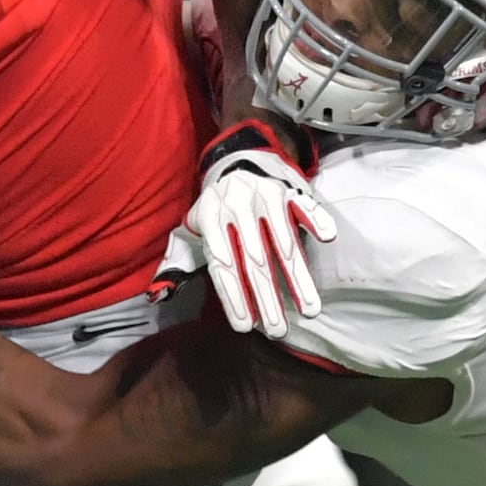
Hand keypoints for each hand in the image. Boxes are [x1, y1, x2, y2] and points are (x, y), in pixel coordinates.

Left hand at [187, 116, 335, 338]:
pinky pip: (304, 205)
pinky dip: (315, 219)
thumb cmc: (215, 205)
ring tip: (309, 309)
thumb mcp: (191, 227)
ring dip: (297, 277)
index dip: (233, 296)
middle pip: (254, 260)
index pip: (222, 264)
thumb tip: (158, 296)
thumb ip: (176, 261)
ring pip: (283, 241)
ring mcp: (264, 196)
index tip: (246, 326)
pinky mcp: (288, 188)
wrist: (237, 155)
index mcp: (210, 217)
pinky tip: (327, 238)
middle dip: (267, 298)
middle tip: (278, 329)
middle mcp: (236, 206)